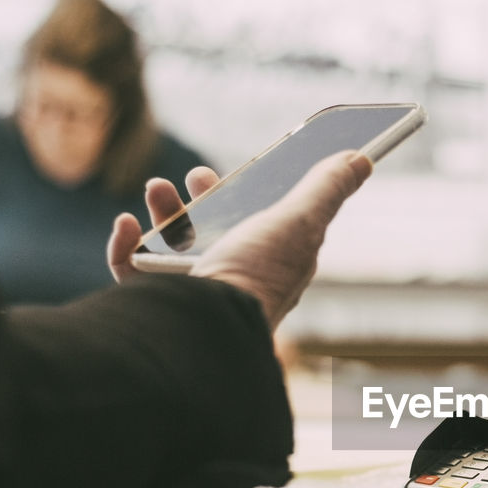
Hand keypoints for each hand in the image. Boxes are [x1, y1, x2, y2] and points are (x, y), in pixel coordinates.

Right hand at [107, 152, 371, 327]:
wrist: (206, 329)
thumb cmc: (257, 274)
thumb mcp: (300, 222)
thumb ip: (326, 189)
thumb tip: (362, 158)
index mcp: (271, 265)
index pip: (265, 225)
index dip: (252, 195)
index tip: (240, 169)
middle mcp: (235, 280)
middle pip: (218, 232)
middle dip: (204, 197)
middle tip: (196, 177)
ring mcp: (196, 293)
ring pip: (173, 246)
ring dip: (162, 211)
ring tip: (156, 188)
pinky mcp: (157, 304)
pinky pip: (134, 271)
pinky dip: (126, 245)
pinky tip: (126, 225)